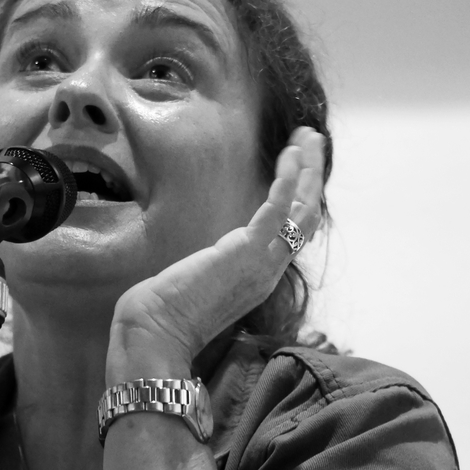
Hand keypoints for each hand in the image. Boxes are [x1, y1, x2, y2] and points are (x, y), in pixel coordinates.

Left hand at [108, 127, 325, 378]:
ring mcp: (264, 261)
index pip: (292, 233)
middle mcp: (270, 269)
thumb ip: (215, 269)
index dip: (301, 200)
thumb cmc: (167, 314)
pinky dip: (286, 178)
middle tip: (312, 141)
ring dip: (307, 169)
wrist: (157, 332)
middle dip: (311, 176)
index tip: (300, 170)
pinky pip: (278, 207)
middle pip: (306, 217)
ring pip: (302, 209)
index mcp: (259, 277)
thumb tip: (207, 261)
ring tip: (307, 137)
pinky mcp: (249, 250)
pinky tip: (288, 154)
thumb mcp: (202, 284)